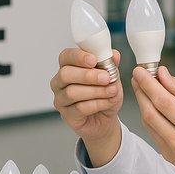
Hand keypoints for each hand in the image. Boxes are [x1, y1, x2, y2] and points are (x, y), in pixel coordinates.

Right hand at [51, 48, 122, 166]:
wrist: (106, 118)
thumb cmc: (104, 94)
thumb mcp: (112, 77)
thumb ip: (111, 65)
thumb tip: (114, 55)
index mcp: (69, 66)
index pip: (66, 56)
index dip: (78, 57)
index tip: (94, 60)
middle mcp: (60, 82)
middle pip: (65, 74)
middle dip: (87, 75)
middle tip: (106, 77)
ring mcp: (61, 99)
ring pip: (72, 92)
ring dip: (96, 91)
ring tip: (112, 91)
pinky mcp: (67, 115)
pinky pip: (79, 108)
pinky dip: (97, 104)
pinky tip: (108, 102)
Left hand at [131, 65, 174, 173]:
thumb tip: (162, 75)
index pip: (163, 101)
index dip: (148, 84)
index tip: (140, 71)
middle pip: (150, 112)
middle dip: (141, 91)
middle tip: (138, 76)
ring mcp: (172, 152)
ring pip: (148, 123)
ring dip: (143, 103)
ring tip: (144, 88)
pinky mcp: (168, 157)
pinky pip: (152, 133)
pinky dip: (150, 117)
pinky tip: (153, 106)